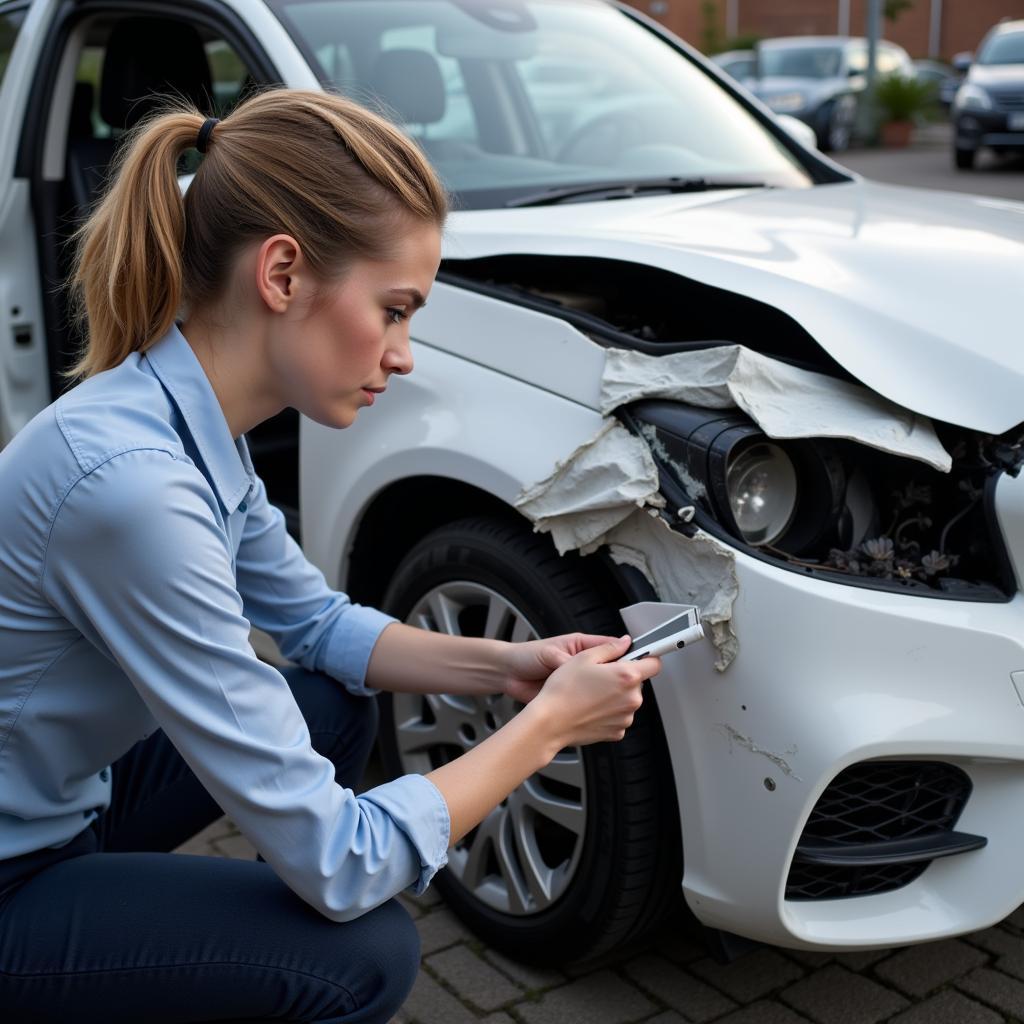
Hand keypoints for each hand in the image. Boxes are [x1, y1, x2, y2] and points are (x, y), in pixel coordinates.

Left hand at [502, 632, 620, 703]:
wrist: (507, 676)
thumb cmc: (527, 657)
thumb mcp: (551, 652)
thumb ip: (575, 657)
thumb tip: (597, 654)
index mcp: (583, 648)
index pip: (614, 649)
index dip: (628, 655)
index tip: (640, 661)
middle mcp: (586, 668)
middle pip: (615, 674)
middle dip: (618, 680)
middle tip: (619, 685)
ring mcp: (582, 686)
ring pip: (607, 693)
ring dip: (607, 697)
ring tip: (602, 699)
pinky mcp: (576, 701)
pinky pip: (593, 706)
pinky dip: (595, 709)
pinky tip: (592, 711)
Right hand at [528, 636, 661, 748]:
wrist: (550, 723)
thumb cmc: (563, 691)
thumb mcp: (584, 657)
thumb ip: (610, 647)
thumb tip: (623, 643)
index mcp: (626, 676)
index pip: (654, 663)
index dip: (646, 657)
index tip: (640, 656)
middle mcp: (631, 699)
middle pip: (638, 682)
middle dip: (623, 677)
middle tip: (600, 675)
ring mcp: (625, 717)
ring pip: (628, 700)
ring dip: (616, 695)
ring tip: (591, 693)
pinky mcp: (617, 732)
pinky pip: (619, 716)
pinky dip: (609, 712)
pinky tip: (591, 707)